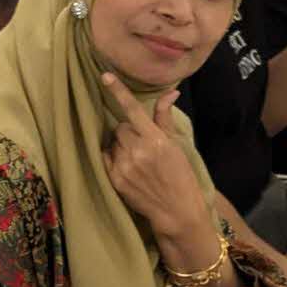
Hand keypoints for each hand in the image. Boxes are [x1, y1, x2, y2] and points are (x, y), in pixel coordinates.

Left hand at [98, 75, 211, 251]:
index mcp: (156, 140)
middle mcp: (138, 151)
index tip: (105, 76)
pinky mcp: (115, 179)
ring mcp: (125, 166)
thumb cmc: (181, 175)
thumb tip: (170, 92)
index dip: (119, 91)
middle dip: (130, 131)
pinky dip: (114, 157)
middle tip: (143, 144)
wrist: (177, 210)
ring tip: (138, 159)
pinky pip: (106, 156)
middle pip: (121, 127)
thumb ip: (165, 118)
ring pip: (114, 142)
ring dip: (122, 145)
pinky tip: (128, 166)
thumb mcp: (178, 145)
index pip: (134, 110)